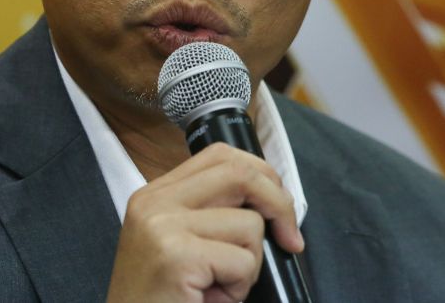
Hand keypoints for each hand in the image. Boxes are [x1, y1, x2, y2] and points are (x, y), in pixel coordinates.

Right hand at [105, 142, 303, 302]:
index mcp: (154, 194)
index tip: (279, 207)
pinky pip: (243, 262)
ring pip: (249, 224)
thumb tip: (273, 201)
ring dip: (250, 265)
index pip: (220, 156)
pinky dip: (239, 288)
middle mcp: (155, 202)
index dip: (261, 175)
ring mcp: (163, 226)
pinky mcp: (177, 256)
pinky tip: (211, 300)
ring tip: (218, 287)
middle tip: (290, 240)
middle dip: (279, 205)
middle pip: (239, 173)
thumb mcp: (178, 244)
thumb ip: (210, 213)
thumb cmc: (164, 299)